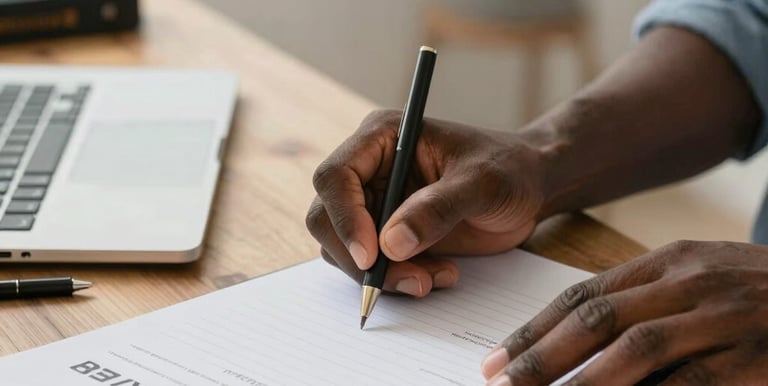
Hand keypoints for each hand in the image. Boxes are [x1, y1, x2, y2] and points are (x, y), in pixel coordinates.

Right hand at [306, 109, 547, 295]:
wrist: (529, 188)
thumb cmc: (509, 169)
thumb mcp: (482, 183)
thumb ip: (438, 208)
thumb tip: (389, 244)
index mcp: (382, 137)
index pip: (335, 177)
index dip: (344, 218)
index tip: (371, 255)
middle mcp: (370, 169)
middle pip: (328, 218)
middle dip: (362, 258)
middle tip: (409, 279)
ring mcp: (375, 203)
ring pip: (345, 249)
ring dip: (383, 275)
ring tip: (434, 277)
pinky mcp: (387, 234)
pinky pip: (371, 266)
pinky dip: (397, 280)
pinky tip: (439, 274)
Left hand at [481, 240, 767, 384]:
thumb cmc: (763, 294)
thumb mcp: (704, 282)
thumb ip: (648, 304)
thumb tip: (579, 344)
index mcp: (672, 261)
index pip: (585, 294)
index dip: (536, 328)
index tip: (497, 358)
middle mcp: (693, 282)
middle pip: (599, 319)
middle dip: (541, 355)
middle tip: (499, 383)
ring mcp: (727, 317)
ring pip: (637, 349)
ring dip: (580, 380)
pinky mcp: (757, 357)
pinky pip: (690, 384)